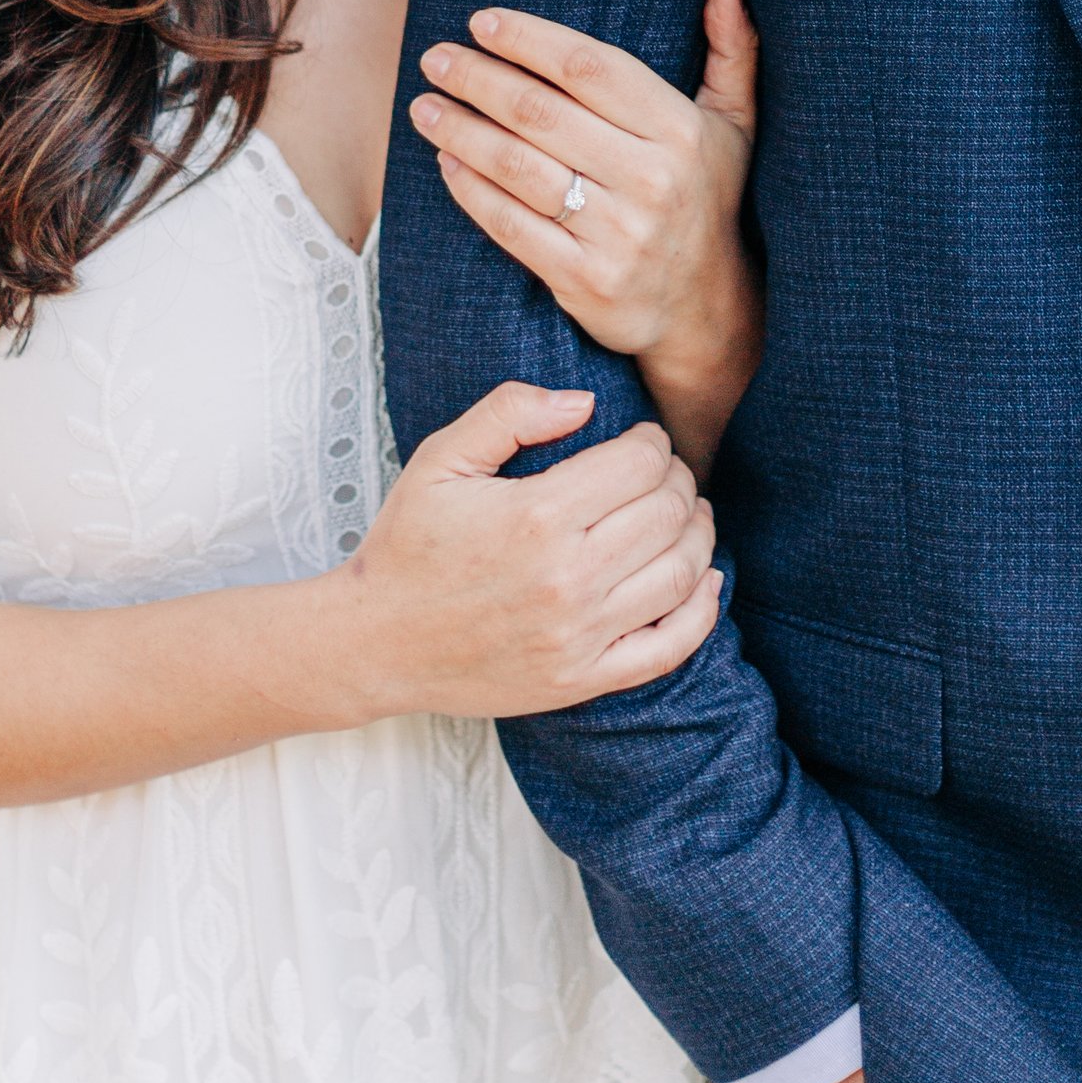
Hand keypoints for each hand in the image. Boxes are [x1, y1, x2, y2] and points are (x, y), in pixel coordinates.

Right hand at [332, 382, 719, 721]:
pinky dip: (703, 611)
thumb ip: (510, 412)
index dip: (653, 442)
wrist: (375, 643)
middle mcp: (568, 578)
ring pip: (681, 573)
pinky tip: (706, 579)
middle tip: (666, 473)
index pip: (639, 464)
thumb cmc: (407, 545)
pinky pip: (670, 648)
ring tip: (686, 514)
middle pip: (668, 514)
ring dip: (698, 534)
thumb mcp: (441, 459)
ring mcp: (580, 635)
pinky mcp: (583, 680)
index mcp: (537, 516)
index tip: (643, 440)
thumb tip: (585, 402)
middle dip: (678, 480)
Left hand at [410, 0, 763, 470]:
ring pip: (516, 167)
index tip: (481, 22)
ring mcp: (616, 234)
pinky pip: (509, 225)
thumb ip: (731, 50)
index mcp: (681, 131)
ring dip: (460, 130)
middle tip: (436, 58)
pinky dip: (469, 189)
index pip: (589, 68)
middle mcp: (651, 179)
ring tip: (425, 105)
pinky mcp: (584, 279)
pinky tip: (445, 161)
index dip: (529, 40)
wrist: (707, 309)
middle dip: (478, 79)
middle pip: (541, 113)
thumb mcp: (736, 124)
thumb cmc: (707, 197)